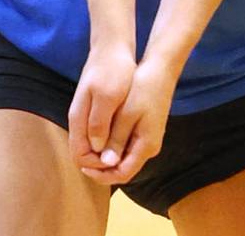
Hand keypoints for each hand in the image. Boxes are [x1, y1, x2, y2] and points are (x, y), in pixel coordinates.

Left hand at [74, 54, 176, 186]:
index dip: (101, 175)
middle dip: (102, 167)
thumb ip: (117, 139)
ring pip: (124, 157)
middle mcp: (149, 147)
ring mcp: (149, 138)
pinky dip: (114, 145)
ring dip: (107, 156)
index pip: (122, 174)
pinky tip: (102, 136)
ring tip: (89, 148)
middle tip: (83, 159)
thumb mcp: (127, 114)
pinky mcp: (146, 130)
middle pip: (123, 168)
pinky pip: (128, 145)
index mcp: (146, 146)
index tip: (83, 166)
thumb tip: (105, 162)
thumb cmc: (145, 89)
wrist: (162, 70)